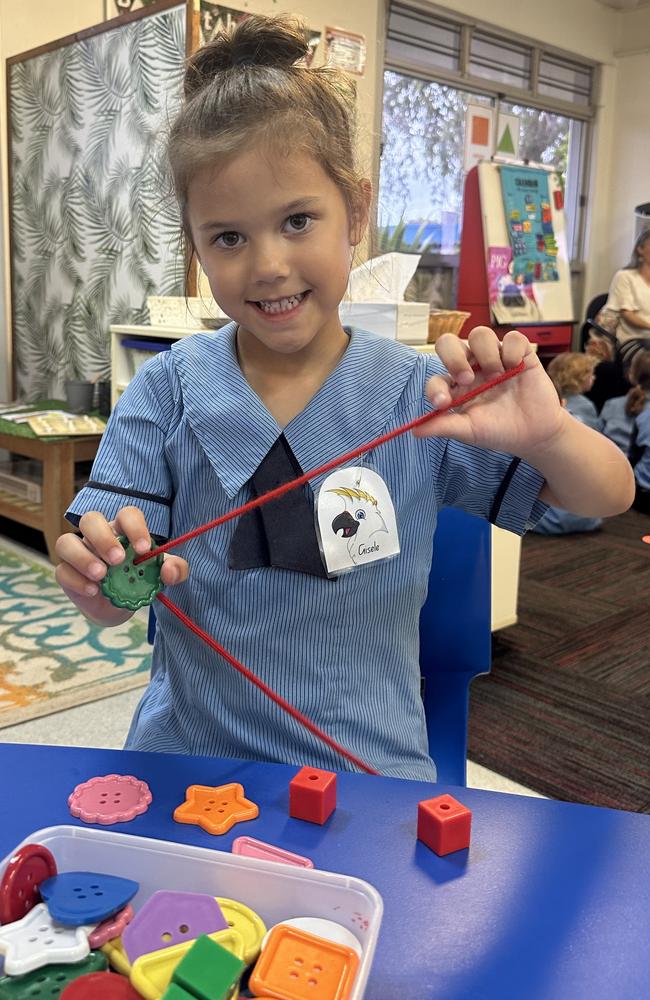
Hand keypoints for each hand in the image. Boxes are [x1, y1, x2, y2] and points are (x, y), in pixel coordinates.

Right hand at [55, 506, 188, 625]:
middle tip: (118, 560)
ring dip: (83, 557)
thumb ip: (175, 570)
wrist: (121, 607)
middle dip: (103, 538)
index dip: (135, 527)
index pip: (126, 514)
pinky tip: (93, 591)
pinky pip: (62, 570)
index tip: (144, 549)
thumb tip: (169, 570)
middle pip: (90, 519)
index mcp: (123, 529)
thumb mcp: (163, 575)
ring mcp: (79, 553)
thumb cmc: (140, 580)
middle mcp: (97, 535)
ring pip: (66, 541)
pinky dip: (77, 580)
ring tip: (102, 575)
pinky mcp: (66, 573)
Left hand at [414, 327, 564, 457]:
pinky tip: (515, 368)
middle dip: (453, 357)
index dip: (435, 387)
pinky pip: (512, 338)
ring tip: (496, 376)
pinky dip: (511, 350)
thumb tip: (415, 431)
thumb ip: (443, 427)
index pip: (436, 377)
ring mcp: (494, 357)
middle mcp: (471, 366)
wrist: (534, 435)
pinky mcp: (520, 354)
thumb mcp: (469, 431)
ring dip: (485, 354)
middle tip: (466, 379)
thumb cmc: (498, 431)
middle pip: (449, 342)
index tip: (443, 403)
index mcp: (455, 385)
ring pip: (479, 334)